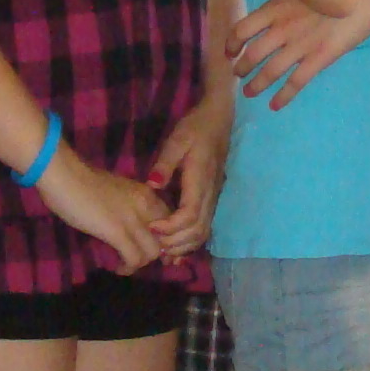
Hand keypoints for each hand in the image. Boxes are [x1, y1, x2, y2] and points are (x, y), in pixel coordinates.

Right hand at [39, 154, 169, 272]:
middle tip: (138, 259)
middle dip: (156, 254)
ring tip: (125, 264)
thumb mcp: (116, 192)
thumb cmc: (81, 180)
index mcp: (146, 193)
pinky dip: (128, 268)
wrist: (63, 174)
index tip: (149, 248)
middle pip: (166, 238)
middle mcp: (146, 205)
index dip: (163, 239)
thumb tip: (129, 224)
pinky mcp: (117, 231)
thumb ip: (129, 206)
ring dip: (140, 263)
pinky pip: (134, 258)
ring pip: (153, 252)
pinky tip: (117, 267)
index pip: (170, 221)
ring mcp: (133, 218)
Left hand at [146, 96, 230, 256]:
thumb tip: (152, 185)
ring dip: (183, 245)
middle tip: (153, 242)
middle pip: (198, 230)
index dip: (171, 227)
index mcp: (200, 181)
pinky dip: (190, 240)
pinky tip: (174, 245)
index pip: (189, 215)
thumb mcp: (177, 141)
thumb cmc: (195, 129)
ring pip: (203, 232)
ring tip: (162, 248)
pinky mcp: (211, 199)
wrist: (218, 121)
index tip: (151, 226)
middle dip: (175, 242)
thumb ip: (165, 164)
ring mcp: (213, 198)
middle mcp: (210, 195)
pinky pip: (204, 227)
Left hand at [230, 0, 369, 109]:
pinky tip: (274, 105)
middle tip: (238, 75)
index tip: (229, 52)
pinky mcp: (319, 59)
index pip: (242, 29)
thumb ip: (283, 4)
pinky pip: (295, 82)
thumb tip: (270, 16)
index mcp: (276, 8)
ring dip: (256, 85)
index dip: (231, 43)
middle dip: (241, 67)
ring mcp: (300, 45)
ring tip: (249, 92)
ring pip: (270, 71)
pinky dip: (282, 96)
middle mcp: (282, 28)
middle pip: (252, 53)